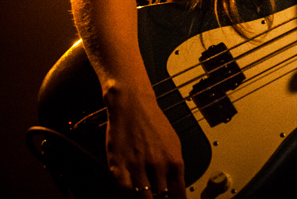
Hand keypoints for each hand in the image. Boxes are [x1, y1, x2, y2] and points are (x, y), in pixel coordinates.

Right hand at [103, 82, 186, 197]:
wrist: (133, 106)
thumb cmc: (153, 122)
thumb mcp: (173, 143)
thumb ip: (174, 166)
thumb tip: (175, 186)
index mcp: (174, 160)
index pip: (178, 192)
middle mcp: (157, 165)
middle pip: (160, 196)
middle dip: (159, 198)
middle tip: (156, 196)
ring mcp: (137, 166)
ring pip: (142, 195)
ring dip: (144, 196)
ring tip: (145, 192)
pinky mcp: (118, 165)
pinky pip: (124, 188)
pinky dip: (128, 190)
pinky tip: (130, 186)